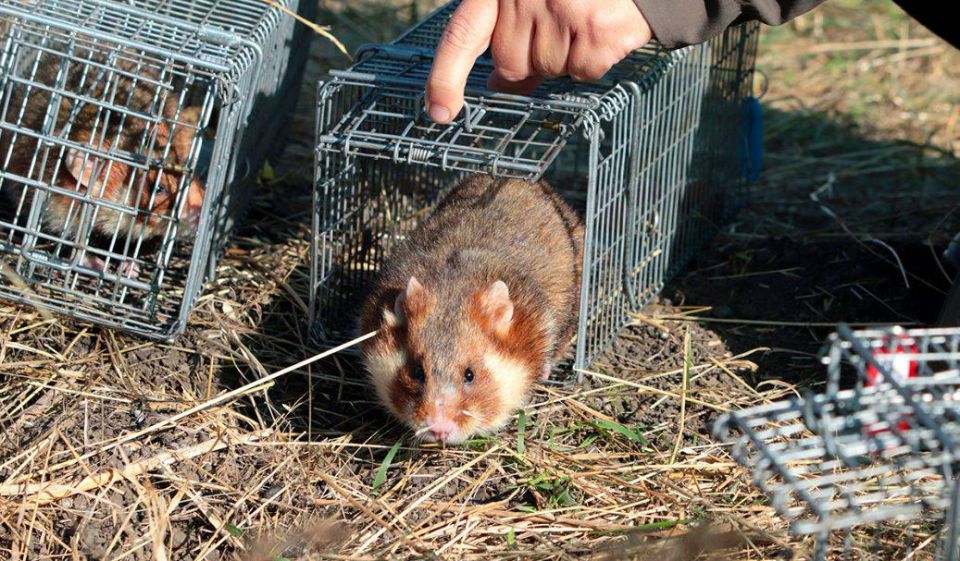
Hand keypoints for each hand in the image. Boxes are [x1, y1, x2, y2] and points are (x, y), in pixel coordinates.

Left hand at [425, 0, 652, 123]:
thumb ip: (511, 31)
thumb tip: (497, 83)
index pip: (462, 35)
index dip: (445, 76)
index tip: (439, 112)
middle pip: (510, 64)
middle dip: (530, 60)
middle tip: (558, 26)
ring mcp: (562, 12)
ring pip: (549, 70)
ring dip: (566, 57)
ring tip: (585, 18)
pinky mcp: (595, 31)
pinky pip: (582, 72)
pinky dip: (594, 60)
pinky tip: (603, 30)